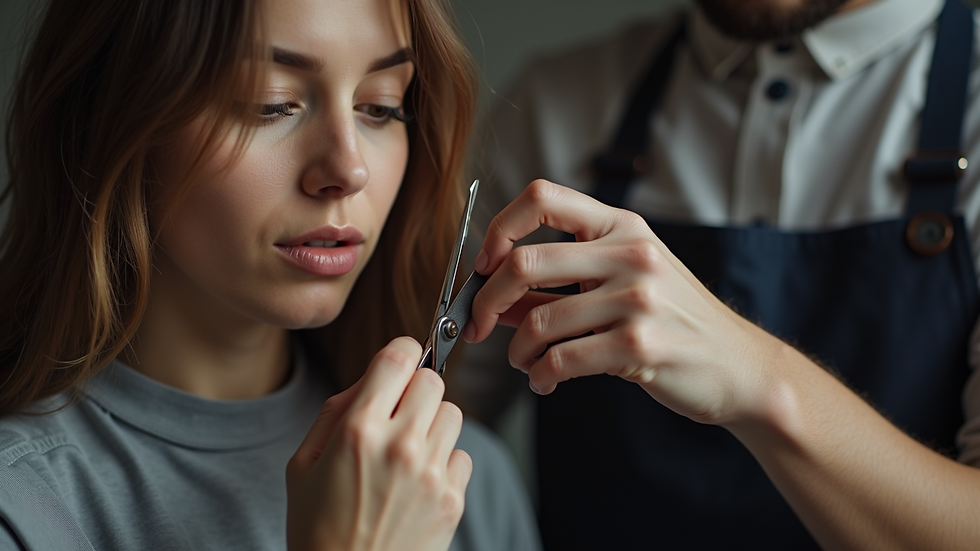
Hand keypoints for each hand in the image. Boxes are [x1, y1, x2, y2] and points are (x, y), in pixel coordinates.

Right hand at [286, 337, 472, 550]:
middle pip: (433, 380)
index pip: (399, 358)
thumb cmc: (317, 528)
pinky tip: (419, 481)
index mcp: (359, 431)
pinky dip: (445, 461)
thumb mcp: (303, 463)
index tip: (400, 360)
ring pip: (452, 413)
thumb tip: (373, 376)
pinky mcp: (452, 499)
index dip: (402, 351)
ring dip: (432, 423)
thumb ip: (338, 409)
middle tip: (398, 412)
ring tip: (407, 451)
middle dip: (415, 389)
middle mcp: (400, 446)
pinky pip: (463, 454)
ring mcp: (431, 473)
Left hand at [466, 180, 784, 425]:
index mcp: (622, 226)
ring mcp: (637, 298)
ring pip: (538, 321)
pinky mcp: (640, 346)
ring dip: (517, 351)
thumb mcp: (625, 283)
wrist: (739, 366)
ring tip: (526, 364)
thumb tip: (494, 296)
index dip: (499, 228)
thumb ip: (562, 283)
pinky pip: (561, 361)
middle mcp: (630, 253)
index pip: (542, 197)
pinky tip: (545, 381)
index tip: (484, 264)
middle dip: (486, 300)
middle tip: (478, 325)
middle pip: (524, 262)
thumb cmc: (675, 322)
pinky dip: (540, 376)